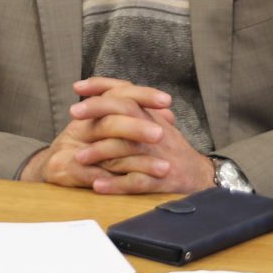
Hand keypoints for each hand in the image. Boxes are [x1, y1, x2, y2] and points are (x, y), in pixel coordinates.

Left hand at [65, 77, 213, 195]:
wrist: (199, 176)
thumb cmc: (169, 149)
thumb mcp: (154, 123)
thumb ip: (133, 110)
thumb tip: (105, 94)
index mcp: (151, 115)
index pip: (127, 92)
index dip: (102, 86)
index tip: (78, 86)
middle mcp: (155, 130)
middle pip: (127, 110)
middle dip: (98, 109)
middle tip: (73, 112)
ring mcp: (158, 155)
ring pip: (127, 147)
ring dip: (101, 152)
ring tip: (78, 157)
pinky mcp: (161, 180)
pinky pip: (136, 181)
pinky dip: (116, 184)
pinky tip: (98, 186)